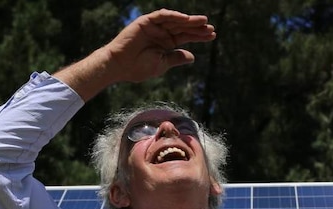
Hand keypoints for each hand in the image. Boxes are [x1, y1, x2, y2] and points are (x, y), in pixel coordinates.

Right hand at [54, 9, 214, 100]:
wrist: (120, 66)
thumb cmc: (138, 68)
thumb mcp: (162, 64)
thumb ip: (176, 58)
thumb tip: (192, 56)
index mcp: (166, 44)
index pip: (185, 37)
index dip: (199, 36)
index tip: (212, 36)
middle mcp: (161, 33)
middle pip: (183, 28)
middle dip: (197, 28)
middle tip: (211, 29)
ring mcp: (154, 27)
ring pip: (175, 21)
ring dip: (189, 21)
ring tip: (203, 22)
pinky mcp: (146, 22)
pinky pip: (162, 15)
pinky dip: (173, 16)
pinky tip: (185, 19)